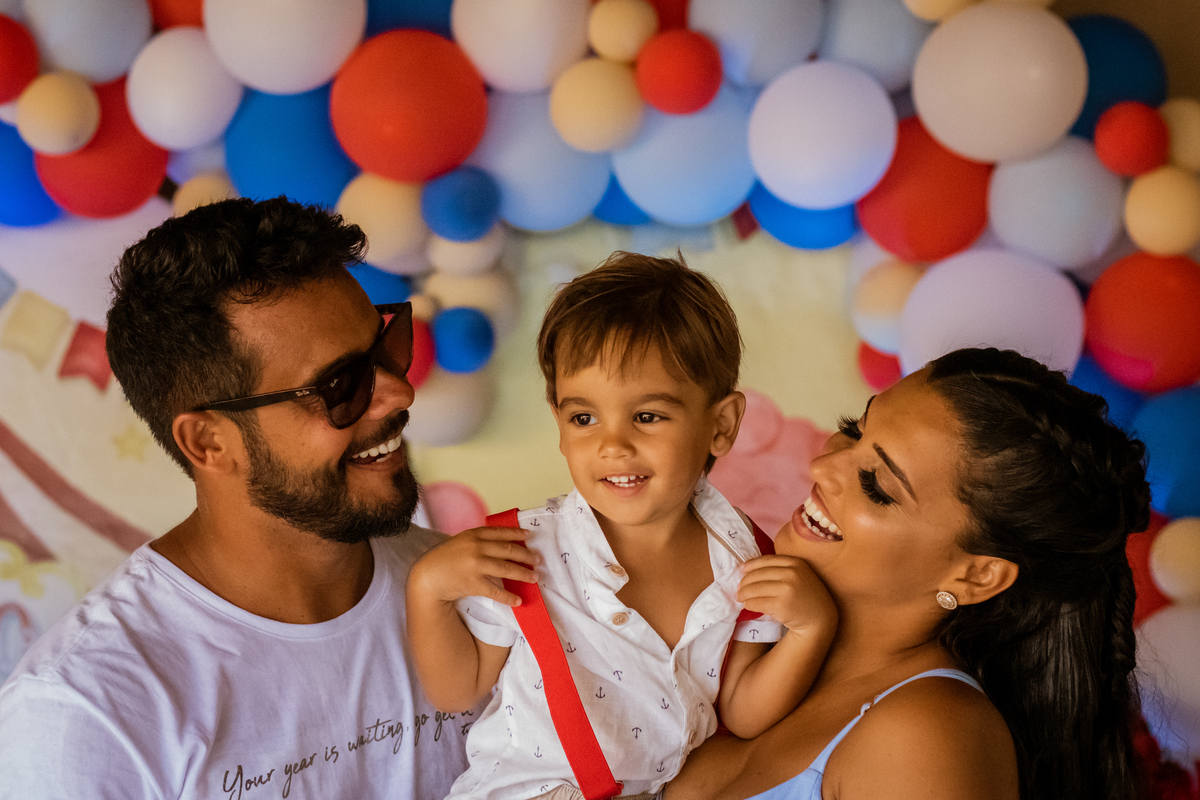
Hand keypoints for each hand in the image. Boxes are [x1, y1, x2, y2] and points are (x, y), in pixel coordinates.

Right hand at [409, 527, 539, 607]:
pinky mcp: (474, 584)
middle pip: (508, 550)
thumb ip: (479, 540)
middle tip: (538, 559)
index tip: (529, 536)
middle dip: (526, 555)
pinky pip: (496, 591)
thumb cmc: (445, 558)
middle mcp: (476, 548)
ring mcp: (475, 566)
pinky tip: (518, 600)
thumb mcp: (460, 541)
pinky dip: (509, 597)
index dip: (517, 533)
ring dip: (523, 574)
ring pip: (507, 569)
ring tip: (534, 577)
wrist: (427, 576)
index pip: (501, 532)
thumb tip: (503, 543)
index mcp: (473, 535)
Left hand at [736, 555, 835, 634]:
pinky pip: (757, 603)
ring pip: (755, 589)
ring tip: (740, 597)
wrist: (821, 618)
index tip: (740, 570)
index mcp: (795, 562)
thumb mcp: (799, 574)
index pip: (766, 561)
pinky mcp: (781, 606)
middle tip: (738, 589)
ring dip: (743, 594)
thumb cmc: (806, 595)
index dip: (750, 565)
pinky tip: (747, 605)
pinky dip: (749, 604)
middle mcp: (791, 573)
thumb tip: (746, 569)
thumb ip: (780, 569)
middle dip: (744, 583)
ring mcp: (786, 589)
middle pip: (758, 575)